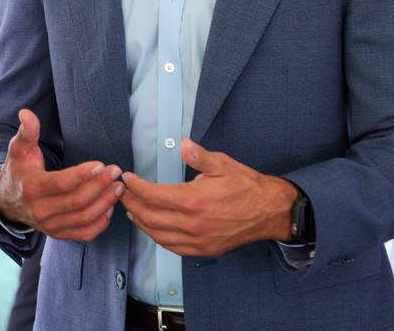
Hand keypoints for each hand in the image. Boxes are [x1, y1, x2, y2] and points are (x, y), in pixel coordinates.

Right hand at [0, 108, 123, 241]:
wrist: (7, 201)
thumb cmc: (18, 171)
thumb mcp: (19, 150)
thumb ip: (27, 132)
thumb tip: (26, 113)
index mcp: (32, 188)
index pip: (61, 184)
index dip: (82, 175)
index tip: (100, 164)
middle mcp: (40, 211)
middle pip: (76, 201)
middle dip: (100, 186)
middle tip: (116, 172)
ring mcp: (50, 226)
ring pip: (83, 218)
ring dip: (105, 203)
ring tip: (118, 187)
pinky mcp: (58, 234)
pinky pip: (84, 233)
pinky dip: (100, 223)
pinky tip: (110, 207)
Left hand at [120, 139, 297, 256]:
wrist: (269, 212)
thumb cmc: (246, 186)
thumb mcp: (222, 164)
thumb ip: (198, 156)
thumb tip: (183, 144)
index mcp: (193, 200)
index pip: (152, 195)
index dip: (135, 186)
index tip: (127, 178)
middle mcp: (191, 224)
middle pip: (149, 217)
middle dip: (131, 204)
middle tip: (123, 193)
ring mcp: (197, 240)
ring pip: (157, 235)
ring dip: (141, 222)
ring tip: (132, 210)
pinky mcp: (203, 250)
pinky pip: (172, 247)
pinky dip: (157, 237)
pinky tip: (153, 228)